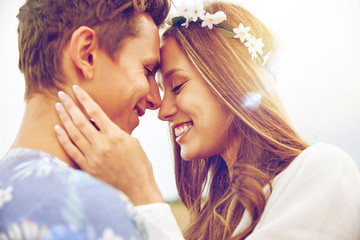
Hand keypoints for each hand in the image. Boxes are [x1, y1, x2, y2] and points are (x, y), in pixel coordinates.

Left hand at [54, 85, 162, 204]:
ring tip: (57, 107)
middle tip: (61, 94)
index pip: (96, 112)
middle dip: (70, 105)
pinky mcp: (88, 167)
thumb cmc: (139, 165)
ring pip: (73, 133)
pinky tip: (57, 129)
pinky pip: (72, 151)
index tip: (76, 89)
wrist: (137, 189)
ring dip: (64, 119)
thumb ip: (117, 132)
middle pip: (81, 120)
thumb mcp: (133, 143)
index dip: (85, 99)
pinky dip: (63, 139)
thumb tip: (105, 125)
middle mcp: (102, 144)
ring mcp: (93, 156)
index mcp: (115, 135)